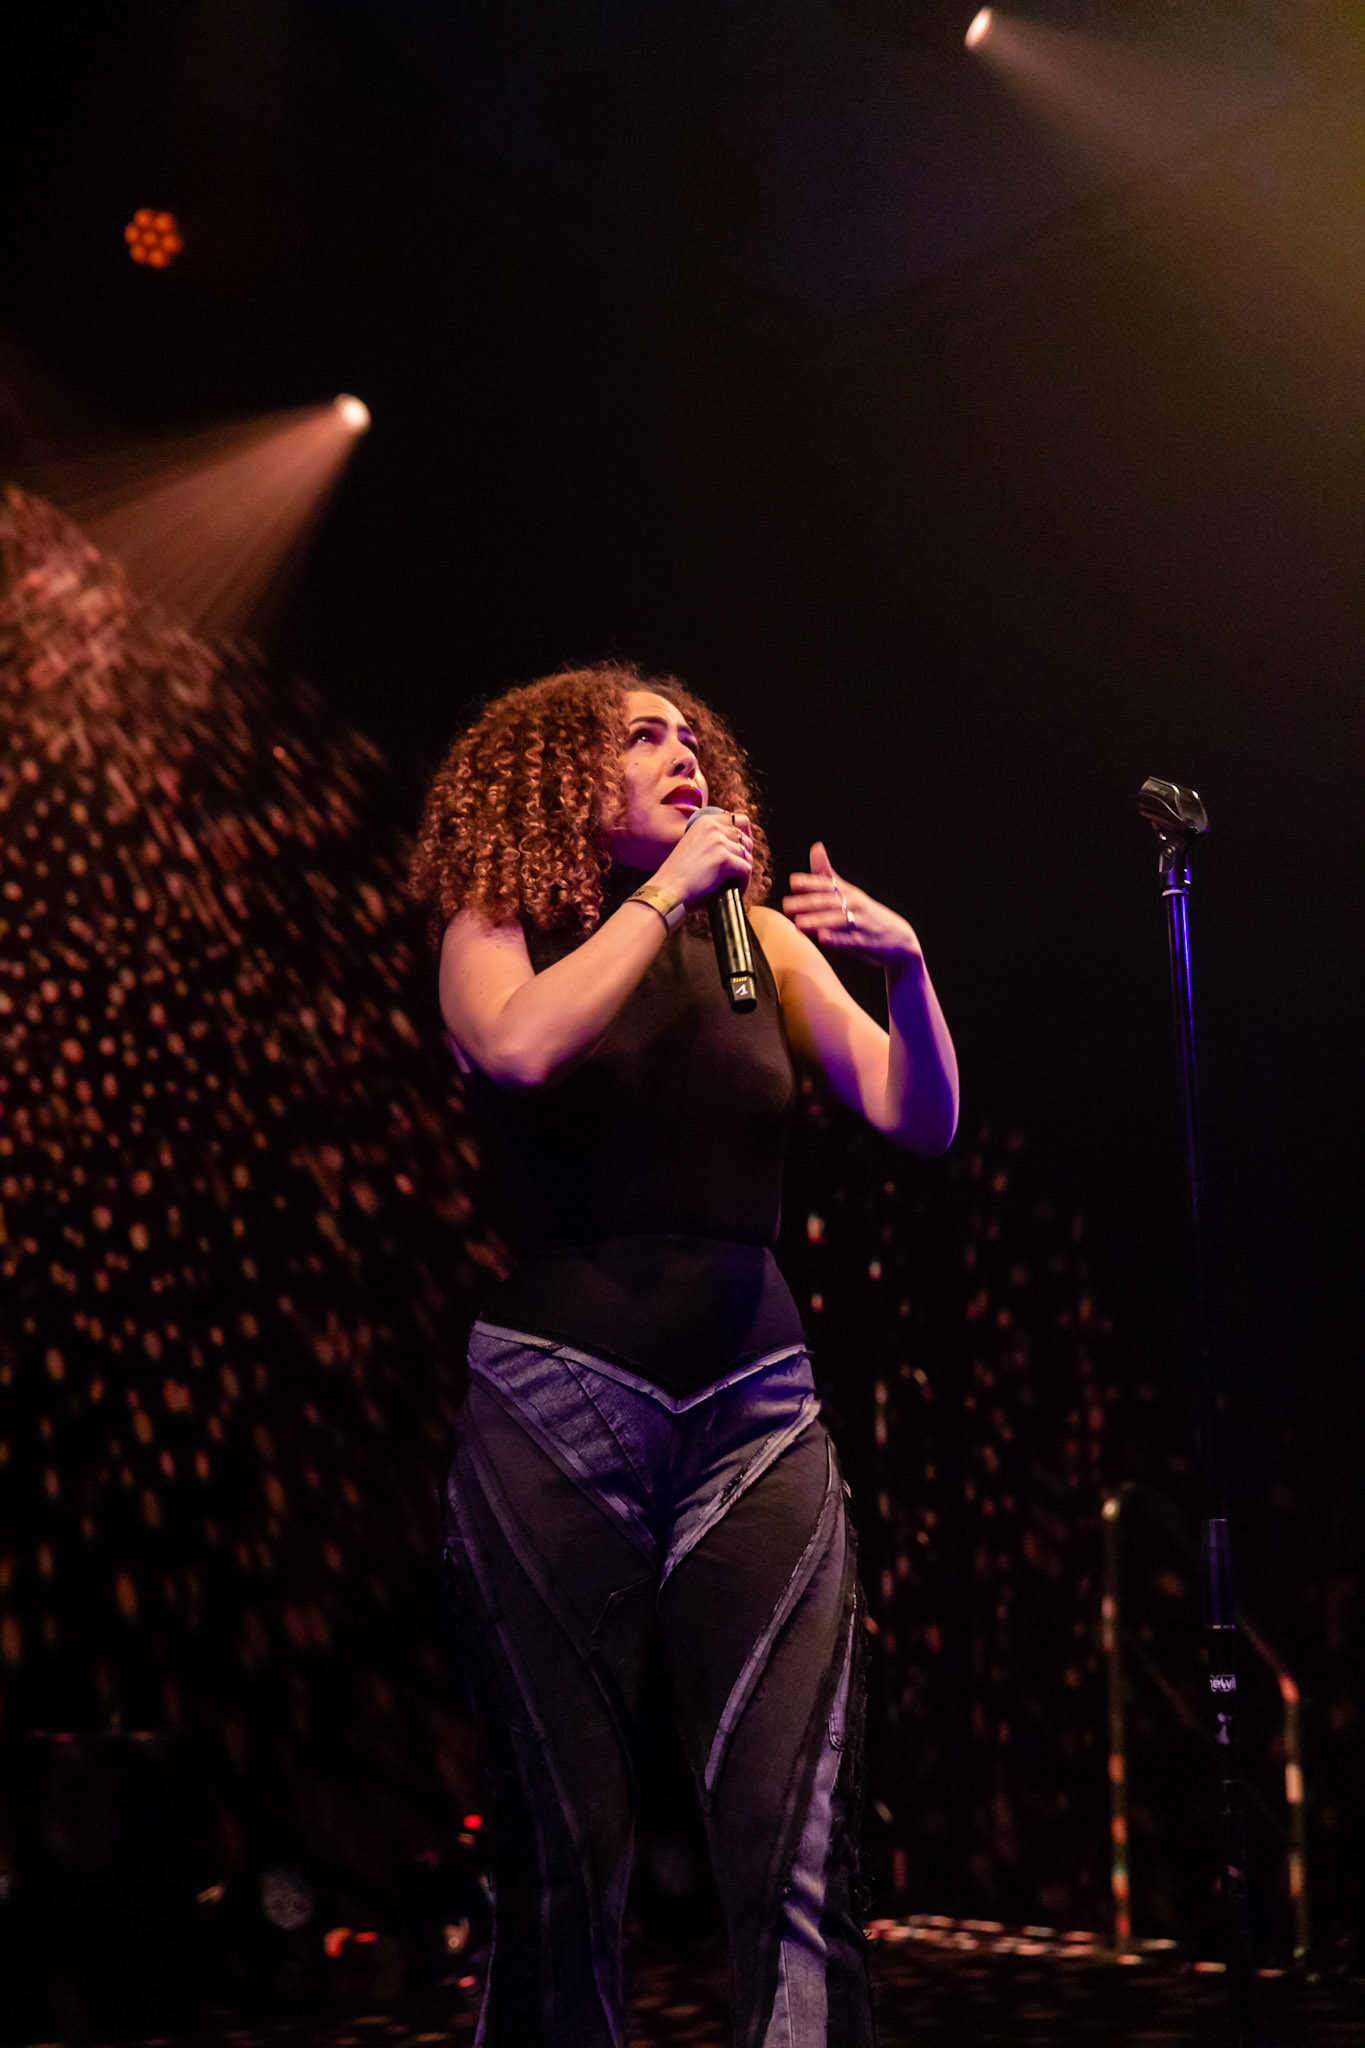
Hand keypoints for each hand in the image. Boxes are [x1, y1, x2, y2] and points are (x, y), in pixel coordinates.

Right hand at [653, 809, 753, 908]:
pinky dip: (743, 883)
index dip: (745, 837)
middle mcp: (712, 827)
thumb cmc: (679, 875)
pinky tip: (733, 890)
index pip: (740, 820)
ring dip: (743, 873)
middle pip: (747, 840)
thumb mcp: (694, 846)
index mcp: (704, 821)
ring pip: (748, 857)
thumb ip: (713, 841)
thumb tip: (741, 847)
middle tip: (736, 874)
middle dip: (744, 858)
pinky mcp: (724, 859)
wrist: (666, 890)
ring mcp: (719, 842)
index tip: (742, 852)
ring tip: (733, 885)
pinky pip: (746, 870)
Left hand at [782, 841, 922, 969]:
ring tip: (799, 924)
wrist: (899, 939)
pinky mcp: (864, 942)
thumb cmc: (866, 914)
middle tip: (787, 905)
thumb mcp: (849, 892)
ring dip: (818, 921)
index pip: (828, 884)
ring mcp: (860, 923)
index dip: (811, 882)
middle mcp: (855, 904)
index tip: (794, 881)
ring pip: (836, 920)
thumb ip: (827, 873)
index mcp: (848, 891)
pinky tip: (822, 939)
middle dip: (807, 903)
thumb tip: (816, 847)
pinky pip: (849, 940)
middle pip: (829, 902)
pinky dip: (836, 939)